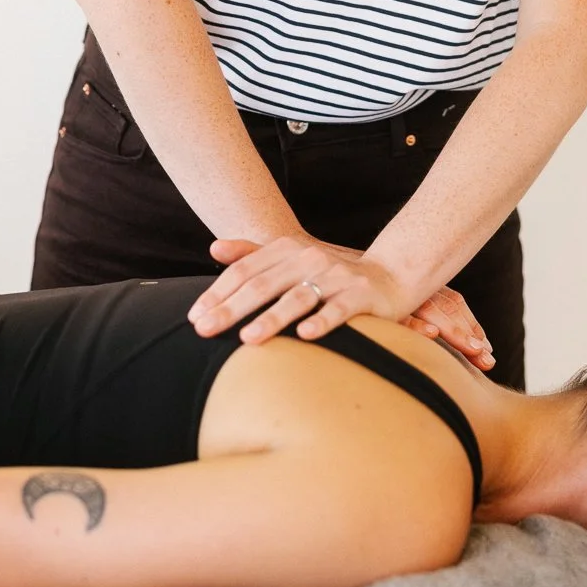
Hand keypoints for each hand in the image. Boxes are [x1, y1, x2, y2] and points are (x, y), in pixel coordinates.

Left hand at [188, 237, 494, 369]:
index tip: (194, 317)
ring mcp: (336, 276)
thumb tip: (213, 247)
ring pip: (298, 297)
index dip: (218, 292)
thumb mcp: (292, 260)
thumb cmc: (332, 275)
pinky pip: (340, 310)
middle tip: (205, 331)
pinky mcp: (362, 295)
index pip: (246, 270)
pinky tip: (305, 336)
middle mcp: (310, 259)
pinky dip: (322, 322)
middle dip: (232, 309)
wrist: (392, 275)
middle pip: (264, 284)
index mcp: (289, 251)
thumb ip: (253, 254)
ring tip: (248, 338)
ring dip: (272, 318)